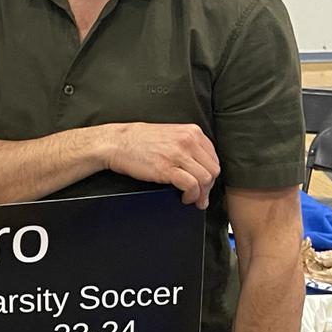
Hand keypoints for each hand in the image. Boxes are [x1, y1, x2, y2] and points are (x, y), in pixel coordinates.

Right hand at [104, 123, 219, 208]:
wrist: (117, 143)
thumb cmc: (138, 140)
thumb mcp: (170, 134)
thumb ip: (187, 145)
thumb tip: (199, 165)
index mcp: (191, 131)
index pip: (213, 157)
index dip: (210, 174)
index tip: (205, 183)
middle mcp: (188, 141)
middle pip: (213, 169)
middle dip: (209, 186)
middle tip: (201, 196)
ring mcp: (178, 154)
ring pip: (205, 179)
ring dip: (201, 194)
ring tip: (193, 199)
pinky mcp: (167, 168)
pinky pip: (191, 185)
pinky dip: (191, 195)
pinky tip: (185, 198)